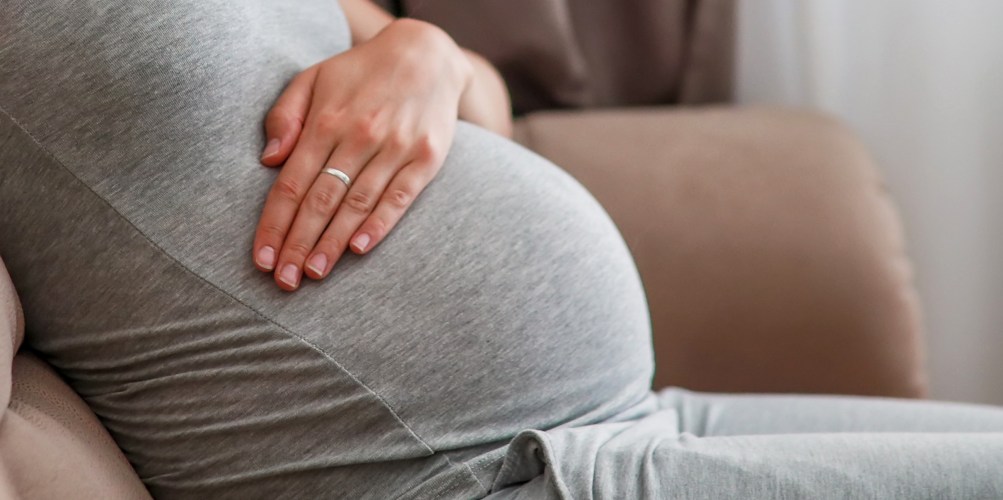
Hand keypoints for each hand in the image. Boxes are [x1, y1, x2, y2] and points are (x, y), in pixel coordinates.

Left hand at [253, 19, 471, 290]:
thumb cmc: (361, 72)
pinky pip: (399, 198)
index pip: (292, 183)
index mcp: (326, 121)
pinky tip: (359, 249)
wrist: (427, 54)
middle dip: (299, 244)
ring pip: (357, 205)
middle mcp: (359, 135)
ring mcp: (395, 148)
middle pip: (321, 200)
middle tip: (285, 281)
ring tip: (314, 273)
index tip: (262, 258)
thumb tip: (268, 160)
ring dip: (333, 243)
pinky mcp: (426, 157)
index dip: (274, 224)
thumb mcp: (314, 78)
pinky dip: (379, 225)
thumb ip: (286, 116)